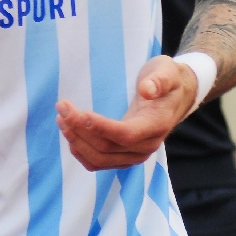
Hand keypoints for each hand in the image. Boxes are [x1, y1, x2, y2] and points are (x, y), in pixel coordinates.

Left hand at [56, 55, 196, 170]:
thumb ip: (159, 79)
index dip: (101, 127)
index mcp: (157, 125)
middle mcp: (147, 145)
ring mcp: (135, 154)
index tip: (79, 113)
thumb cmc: (168, 80)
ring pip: (100, 158)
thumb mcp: (167, 71)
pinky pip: (100, 163)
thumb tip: (146, 89)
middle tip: (62, 107)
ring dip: (77, 141)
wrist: (175, 97)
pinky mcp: (125, 156)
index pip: (126, 134)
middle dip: (80, 129)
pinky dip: (82, 153)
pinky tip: (70, 136)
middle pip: (107, 148)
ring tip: (61, 119)